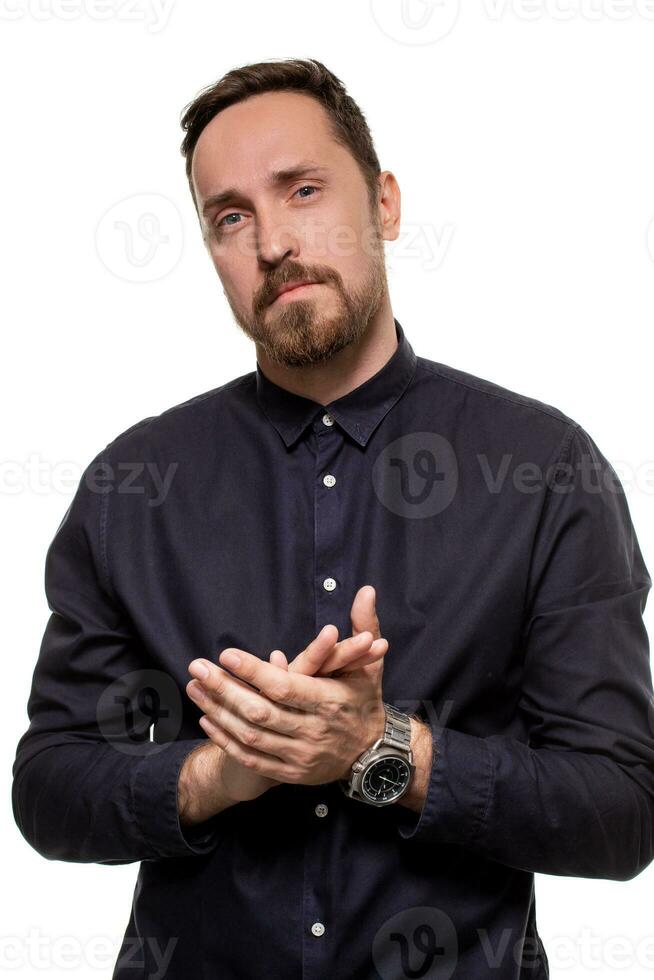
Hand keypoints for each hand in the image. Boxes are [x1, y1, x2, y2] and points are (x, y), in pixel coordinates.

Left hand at [186, 585, 386, 800]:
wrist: (371, 754)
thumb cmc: (364, 700)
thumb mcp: (369, 662)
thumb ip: (365, 625)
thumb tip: (366, 590)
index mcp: (329, 701)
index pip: (284, 686)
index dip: (253, 672)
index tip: (226, 654)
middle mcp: (313, 730)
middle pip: (260, 711)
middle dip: (224, 689)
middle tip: (197, 668)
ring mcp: (300, 756)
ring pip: (251, 735)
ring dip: (218, 712)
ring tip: (195, 689)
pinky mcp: (290, 773)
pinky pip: (251, 758)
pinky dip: (226, 740)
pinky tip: (208, 719)